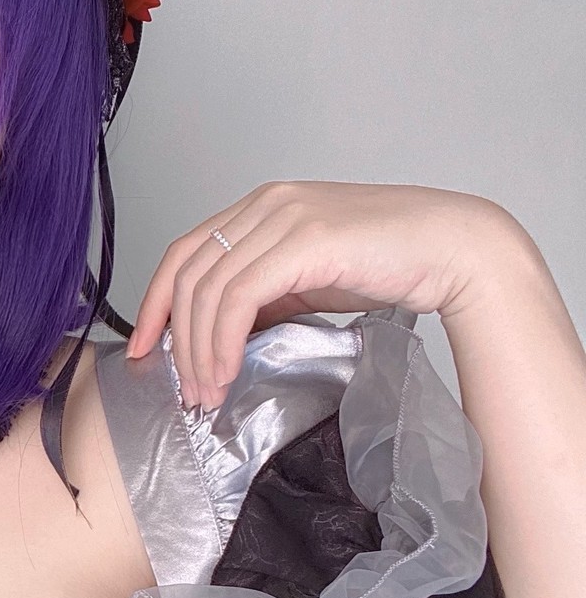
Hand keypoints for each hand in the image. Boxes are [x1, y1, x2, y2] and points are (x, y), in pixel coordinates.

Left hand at [126, 180, 525, 408]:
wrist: (451, 250)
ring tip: (208, 392)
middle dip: (176, 337)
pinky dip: (223, 339)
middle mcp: (265, 205)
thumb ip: (264, 296)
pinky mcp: (305, 240)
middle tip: (185, 388)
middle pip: (188, 272)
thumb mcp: (308, 280)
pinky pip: (239, 296)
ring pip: (209, 288)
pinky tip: (228, 370)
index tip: (145, 348)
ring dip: (200, 348)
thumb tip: (221, 337)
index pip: (184, 252)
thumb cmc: (388, 264)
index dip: (156, 302)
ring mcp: (284, 217)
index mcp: (261, 208)